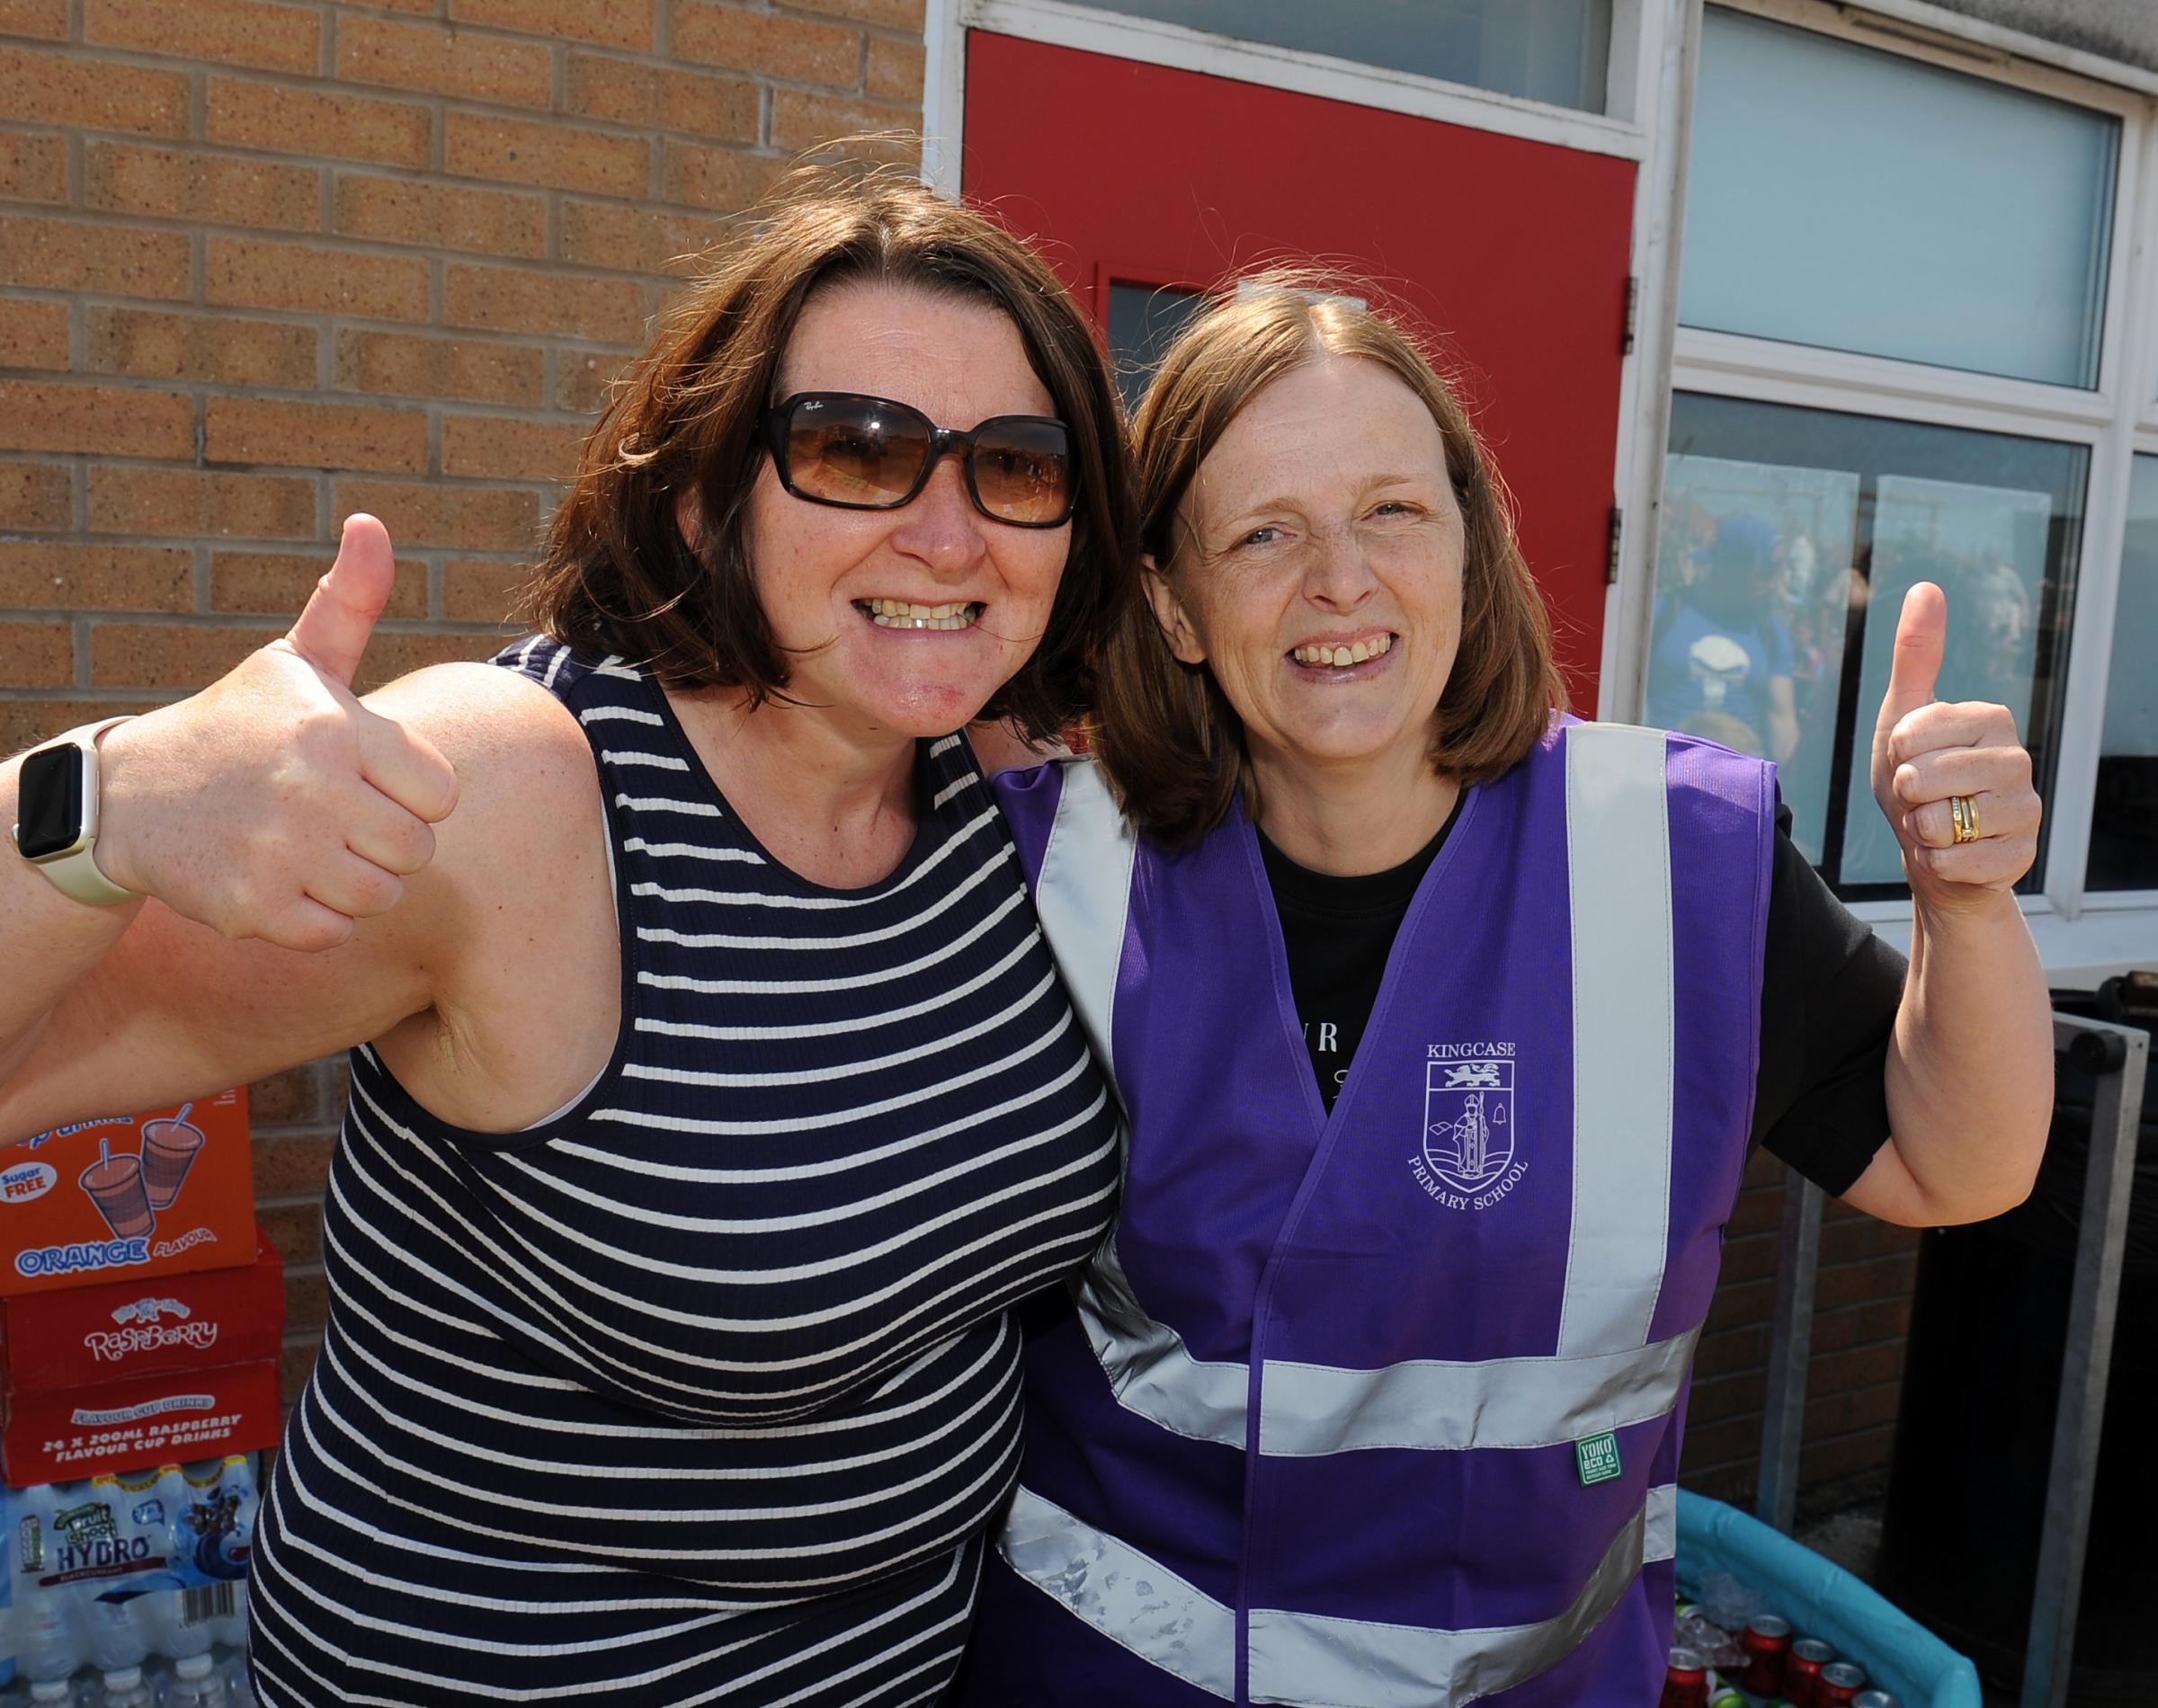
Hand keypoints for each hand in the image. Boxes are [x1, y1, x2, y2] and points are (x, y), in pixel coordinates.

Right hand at [95, 515, 459, 951]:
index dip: (410, 794)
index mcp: (338, 730)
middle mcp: (313, 790)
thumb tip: (373, 524)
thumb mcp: (295, 662)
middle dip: (384, 841)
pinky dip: (313, 918)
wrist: (130, 796)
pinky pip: (333, 933)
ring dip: (352, 882)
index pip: (441, 795)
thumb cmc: (238, 725)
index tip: (366, 780)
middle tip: (334, 819)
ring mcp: (282, 854)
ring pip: (381, 897)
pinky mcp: (253, 910)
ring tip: (307, 847)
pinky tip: (277, 878)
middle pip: (416, 851)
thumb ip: (350, 603)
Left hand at [1869, 580, 2039, 912]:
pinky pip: (1952, 860)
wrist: (1934, 850)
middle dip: (1904, 794)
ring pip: (1939, 821)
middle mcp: (2017, 759)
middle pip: (1922, 777)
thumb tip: (1927, 586)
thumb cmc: (1917, 777)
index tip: (1909, 757)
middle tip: (1921, 797)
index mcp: (1991, 719)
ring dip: (1918, 829)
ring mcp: (2023, 808)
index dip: (1894, 753)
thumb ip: (1915, 655)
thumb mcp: (1903, 715)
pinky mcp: (2019, 854)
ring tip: (1935, 823)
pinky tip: (1949, 852)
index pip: (1911, 732)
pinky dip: (1934, 861)